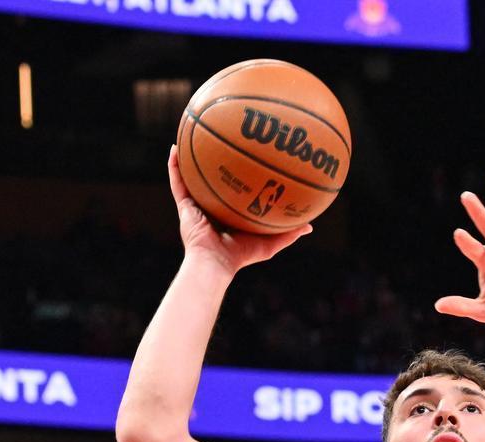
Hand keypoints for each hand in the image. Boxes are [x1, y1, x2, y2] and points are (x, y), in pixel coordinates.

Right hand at [167, 146, 310, 274]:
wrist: (215, 263)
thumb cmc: (241, 257)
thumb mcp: (270, 243)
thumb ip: (288, 233)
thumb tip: (310, 226)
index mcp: (229, 214)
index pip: (234, 192)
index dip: (238, 177)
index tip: (247, 159)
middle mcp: (211, 208)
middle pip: (213, 180)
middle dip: (216, 162)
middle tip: (221, 141)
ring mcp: (196, 206)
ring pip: (192, 176)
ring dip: (190, 157)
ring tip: (192, 135)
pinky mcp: (184, 206)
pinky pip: (177, 181)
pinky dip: (174, 165)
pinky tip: (174, 147)